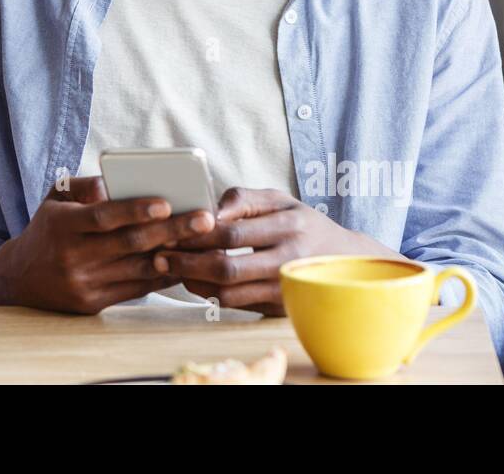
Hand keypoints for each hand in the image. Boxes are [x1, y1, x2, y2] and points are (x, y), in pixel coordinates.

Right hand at [0, 176, 215, 311]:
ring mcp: (84, 283)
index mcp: (63, 225)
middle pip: (129, 244)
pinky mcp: (93, 304)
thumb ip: (82, 186)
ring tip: (203, 242)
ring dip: (174, 256)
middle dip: (171, 231)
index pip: (104, 217)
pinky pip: (136, 290)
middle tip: (204, 220)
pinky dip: (161, 277)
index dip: (135, 210)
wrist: (20, 280)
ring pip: (138, 269)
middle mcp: (73, 256)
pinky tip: (183, 263)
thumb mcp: (55, 199)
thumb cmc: (48, 229)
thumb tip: (110, 182)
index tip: (166, 203)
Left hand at [153, 187, 407, 315]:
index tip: (170, 230)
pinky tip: (194, 282)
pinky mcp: (281, 306)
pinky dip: (210, 294)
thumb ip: (243, 198)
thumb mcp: (279, 200)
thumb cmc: (301, 223)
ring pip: (229, 291)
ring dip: (194, 282)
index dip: (197, 234)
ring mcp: (285, 286)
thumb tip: (210, 210)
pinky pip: (237, 304)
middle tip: (161, 257)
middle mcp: (289, 257)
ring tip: (172, 270)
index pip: (232, 232)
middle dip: (188, 262)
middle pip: (228, 266)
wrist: (343, 260)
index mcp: (288, 224)